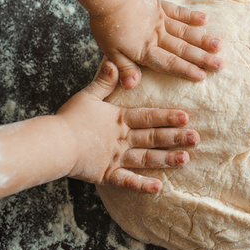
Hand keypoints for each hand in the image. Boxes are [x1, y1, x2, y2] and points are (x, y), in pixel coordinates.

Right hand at [58, 60, 198, 191]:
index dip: (168, 117)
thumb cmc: (68, 119)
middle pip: (153, 138)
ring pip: (147, 159)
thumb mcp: (87, 96)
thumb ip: (103, 81)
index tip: (186, 117)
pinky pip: (128, 182)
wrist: (52, 144)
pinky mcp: (107, 175)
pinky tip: (158, 188)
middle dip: (176, 138)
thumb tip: (113, 62)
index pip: (149, 117)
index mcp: (119, 120)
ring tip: (186, 159)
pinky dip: (142, 186)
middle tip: (196, 138)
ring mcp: (116, 158)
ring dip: (167, 159)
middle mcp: (122, 139)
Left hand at [89, 0, 221, 88]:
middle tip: (221, 65)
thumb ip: (124, 68)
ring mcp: (160, 20)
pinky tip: (205, 19)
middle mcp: (157, 36)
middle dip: (203, 58)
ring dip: (203, 40)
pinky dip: (192, 16)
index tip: (202, 76)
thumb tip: (133, 86)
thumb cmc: (106, 23)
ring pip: (185, 32)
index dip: (186, 71)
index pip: (169, 63)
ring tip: (220, 45)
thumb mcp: (110, 50)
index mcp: (145, 49)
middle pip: (183, 50)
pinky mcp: (159, 6)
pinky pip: (178, 12)